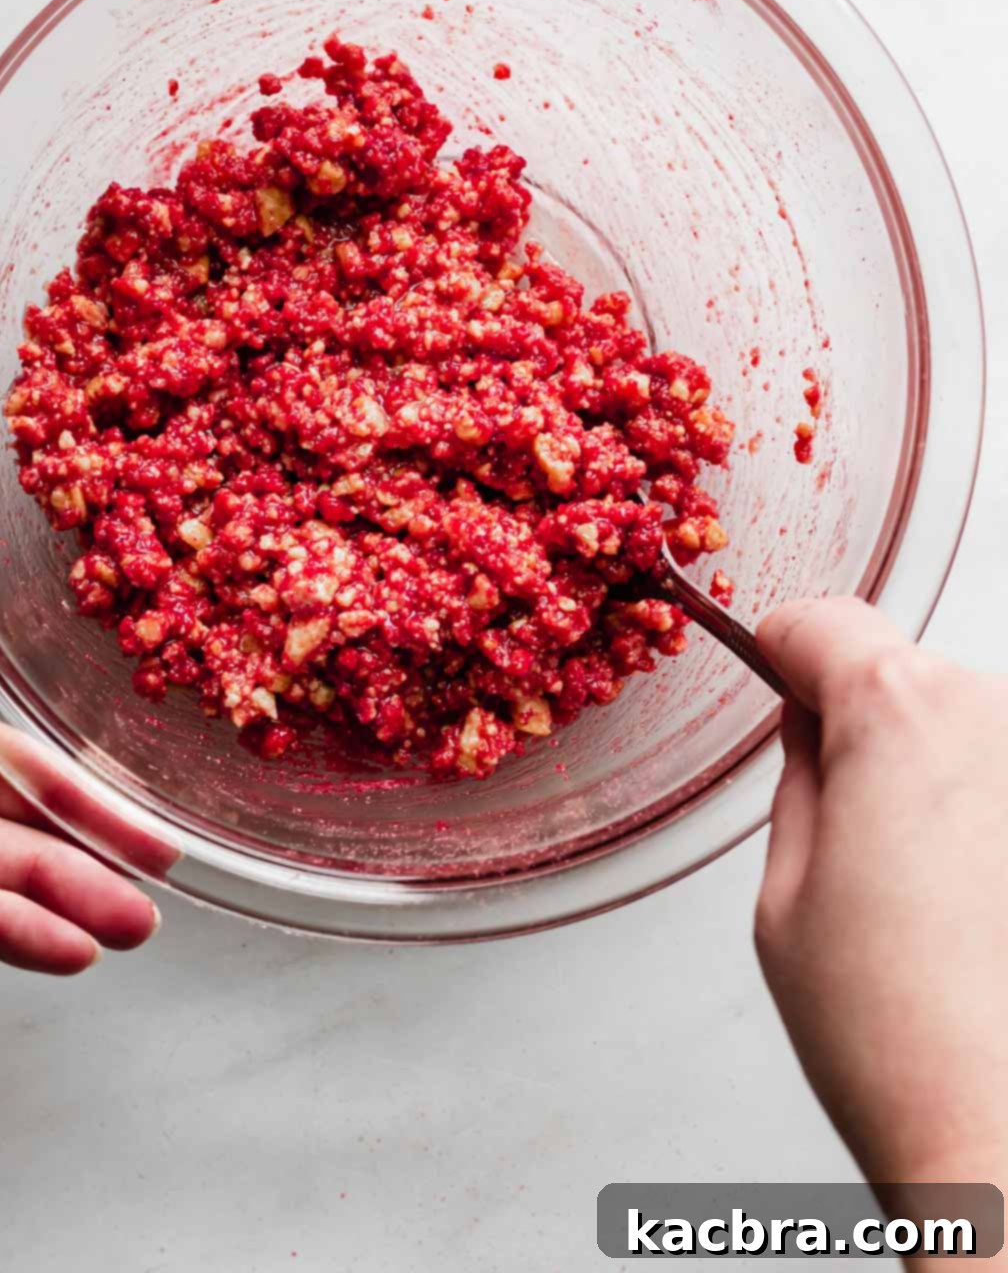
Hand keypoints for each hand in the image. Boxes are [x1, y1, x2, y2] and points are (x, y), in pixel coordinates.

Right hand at [754, 596, 1007, 1184]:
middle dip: (866, 727)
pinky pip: (1006, 782)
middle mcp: (994, 715)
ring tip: (930, 896)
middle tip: (852, 837)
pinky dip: (990, 821)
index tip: (776, 680)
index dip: (782, 653)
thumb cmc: (898, 1038)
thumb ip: (798, 778)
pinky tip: (982, 909)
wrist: (1004, 1139)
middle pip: (904, 672)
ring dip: (940, 776)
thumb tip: (809, 728)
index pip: (821, 621)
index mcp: (898, 713)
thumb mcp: (784, 893)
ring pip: (969, 728)